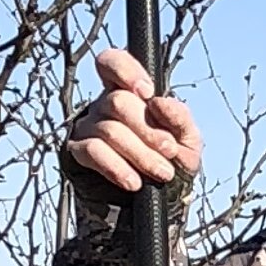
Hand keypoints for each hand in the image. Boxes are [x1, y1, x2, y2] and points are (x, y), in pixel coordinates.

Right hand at [61, 46, 204, 209]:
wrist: (157, 202)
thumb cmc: (170, 163)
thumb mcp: (188, 140)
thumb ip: (180, 118)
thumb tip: (158, 102)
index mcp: (130, 93)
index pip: (112, 62)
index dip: (126, 71)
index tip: (148, 93)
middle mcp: (105, 105)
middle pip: (118, 102)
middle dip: (148, 129)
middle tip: (169, 150)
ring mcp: (88, 127)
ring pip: (109, 131)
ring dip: (141, 155)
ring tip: (162, 173)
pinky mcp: (78, 152)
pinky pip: (93, 152)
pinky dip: (117, 168)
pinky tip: (134, 182)